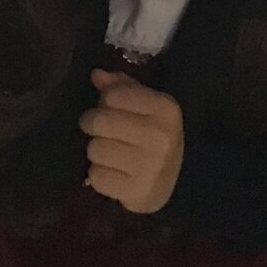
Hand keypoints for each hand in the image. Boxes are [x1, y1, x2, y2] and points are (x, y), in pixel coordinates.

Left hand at [78, 69, 184, 213]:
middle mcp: (160, 136)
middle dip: (93, 125)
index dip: (105, 101)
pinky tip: (113, 173)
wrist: (173, 182)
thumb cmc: (153, 136)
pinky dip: (99, 175)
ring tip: (110, 153)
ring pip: (95, 149)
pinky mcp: (137, 192)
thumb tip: (96, 75)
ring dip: (97, 152)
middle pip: (100, 122)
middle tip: (100, 131)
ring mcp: (150, 166)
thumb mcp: (145, 106)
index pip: (114, 95)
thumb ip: (120, 87)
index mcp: (165, 109)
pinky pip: (96, 177)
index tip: (110, 109)